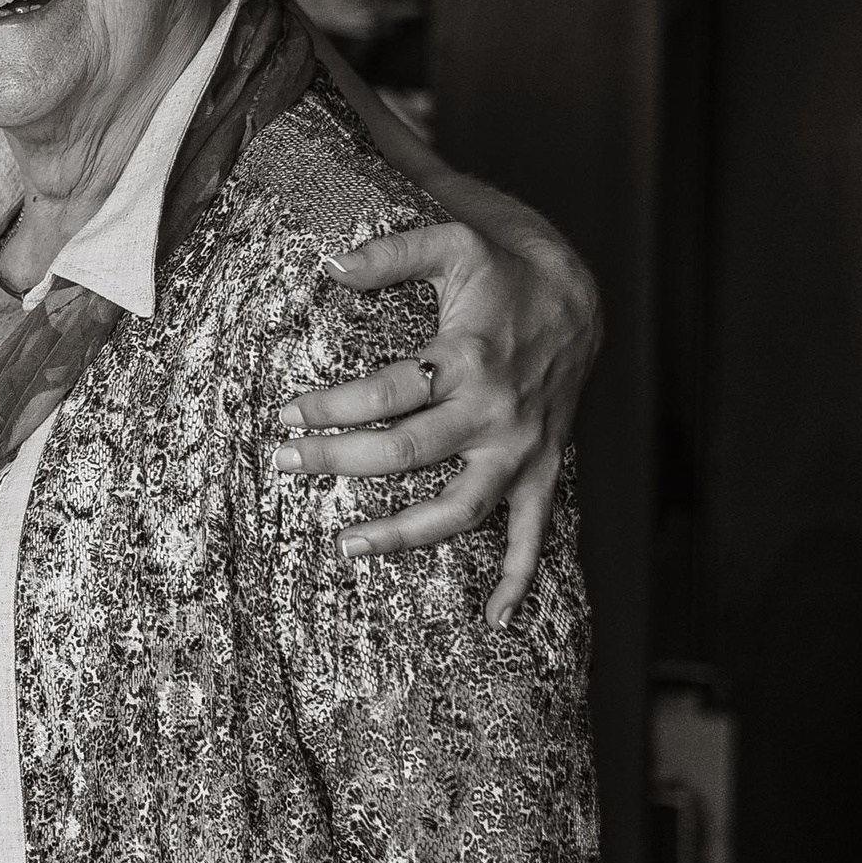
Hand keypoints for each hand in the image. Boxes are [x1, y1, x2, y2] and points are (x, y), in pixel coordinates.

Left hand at [266, 221, 599, 626]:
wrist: (579, 296)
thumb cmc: (503, 269)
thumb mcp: (451, 243)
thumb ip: (390, 253)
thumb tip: (330, 267)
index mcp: (468, 359)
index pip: (384, 393)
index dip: (330, 406)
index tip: (285, 413)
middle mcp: (495, 413)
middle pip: (404, 452)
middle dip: (337, 460)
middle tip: (283, 462)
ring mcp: (521, 450)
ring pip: (459, 508)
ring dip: (403, 535)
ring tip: (346, 546)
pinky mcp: (543, 469)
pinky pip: (535, 534)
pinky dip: (520, 580)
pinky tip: (495, 619)